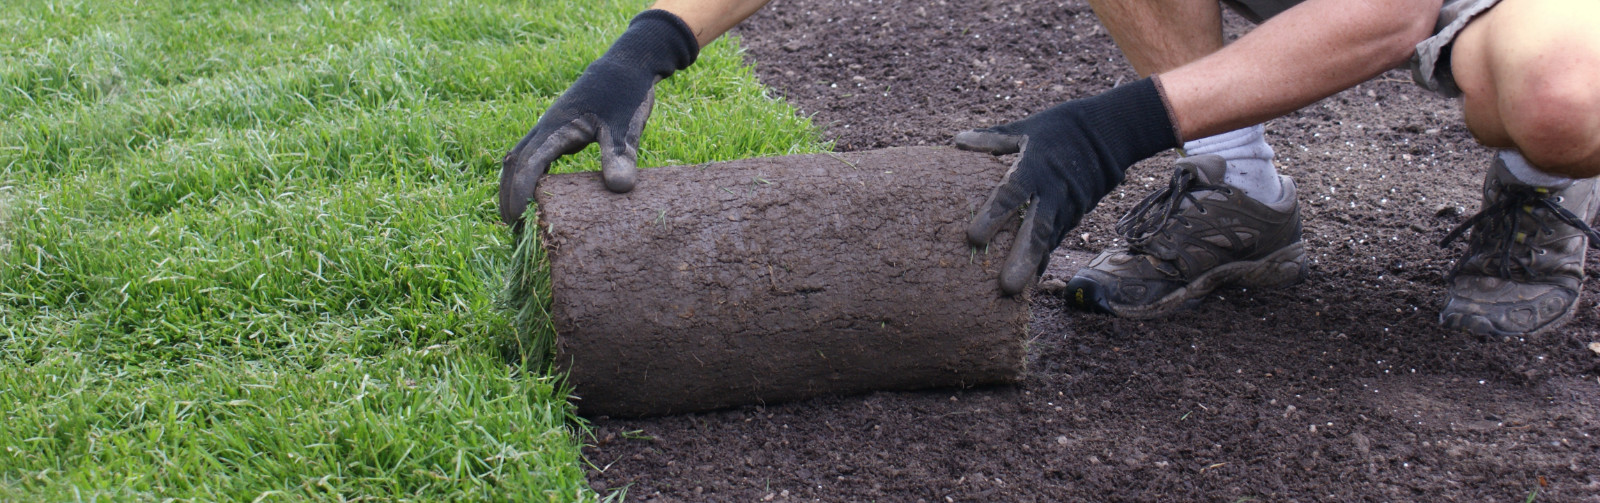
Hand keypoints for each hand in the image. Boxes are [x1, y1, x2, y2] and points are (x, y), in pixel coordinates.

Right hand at [499, 10, 698, 227]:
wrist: (627, 67)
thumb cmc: (626, 95)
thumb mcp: (626, 127)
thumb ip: (620, 156)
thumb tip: (618, 189)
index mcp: (557, 127)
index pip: (529, 163)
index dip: (520, 191)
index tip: (516, 218)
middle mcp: (546, 128)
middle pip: (516, 162)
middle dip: (509, 192)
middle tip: (510, 226)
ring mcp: (551, 128)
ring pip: (521, 157)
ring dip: (514, 183)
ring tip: (516, 216)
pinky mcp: (560, 130)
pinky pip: (535, 154)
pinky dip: (530, 175)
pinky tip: (537, 194)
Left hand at [956, 78, 1179, 294]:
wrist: (1105, 136)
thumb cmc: (1056, 130)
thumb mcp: (1024, 129)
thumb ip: (990, 139)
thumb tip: (956, 140)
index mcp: (1034, 167)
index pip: (1012, 193)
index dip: (994, 215)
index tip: (973, 238)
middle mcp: (1052, 192)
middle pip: (1036, 228)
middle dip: (1021, 257)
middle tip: (1006, 286)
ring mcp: (1066, 207)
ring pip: (1048, 241)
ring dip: (1032, 266)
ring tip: (1015, 293)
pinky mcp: (1073, 217)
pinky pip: (1055, 242)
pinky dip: (1042, 261)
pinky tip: (1029, 285)